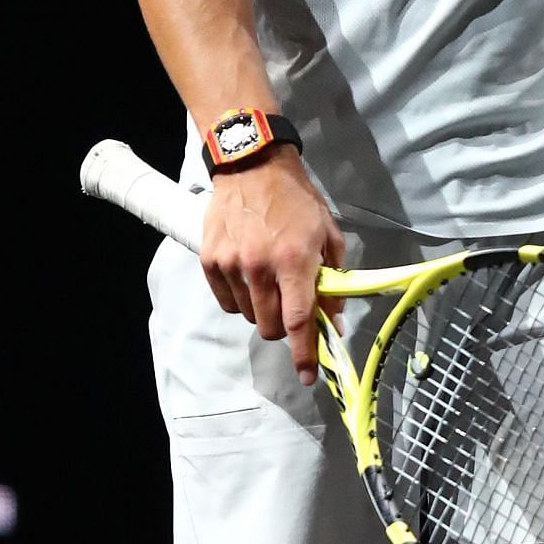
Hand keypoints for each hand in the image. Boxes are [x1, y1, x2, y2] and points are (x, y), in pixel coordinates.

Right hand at [200, 148, 343, 383]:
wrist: (252, 166)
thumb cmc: (297, 200)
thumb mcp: (328, 235)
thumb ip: (333, 280)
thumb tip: (333, 319)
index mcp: (294, 262)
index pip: (298, 321)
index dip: (305, 353)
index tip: (308, 377)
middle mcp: (259, 268)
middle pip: (269, 327)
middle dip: (284, 328)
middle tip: (291, 308)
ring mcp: (230, 265)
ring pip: (249, 316)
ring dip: (262, 311)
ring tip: (269, 282)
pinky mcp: (210, 261)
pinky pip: (227, 301)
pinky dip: (240, 300)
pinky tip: (248, 279)